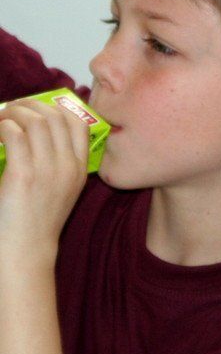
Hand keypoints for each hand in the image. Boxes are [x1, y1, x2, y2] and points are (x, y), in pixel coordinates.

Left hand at [0, 99, 88, 262]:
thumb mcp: (62, 190)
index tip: (38, 110)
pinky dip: (2, 127)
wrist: (27, 248)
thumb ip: (59, 164)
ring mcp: (47, 170)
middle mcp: (67, 166)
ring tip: (1, 121)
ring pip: (34, 120)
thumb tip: (36, 134)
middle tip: (12, 111)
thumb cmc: (38, 220)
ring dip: (13, 113)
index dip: (57, 108)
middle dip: (30, 105)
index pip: (78, 124)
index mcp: (79, 169)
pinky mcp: (23, 175)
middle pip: (54, 116)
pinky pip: (12, 134)